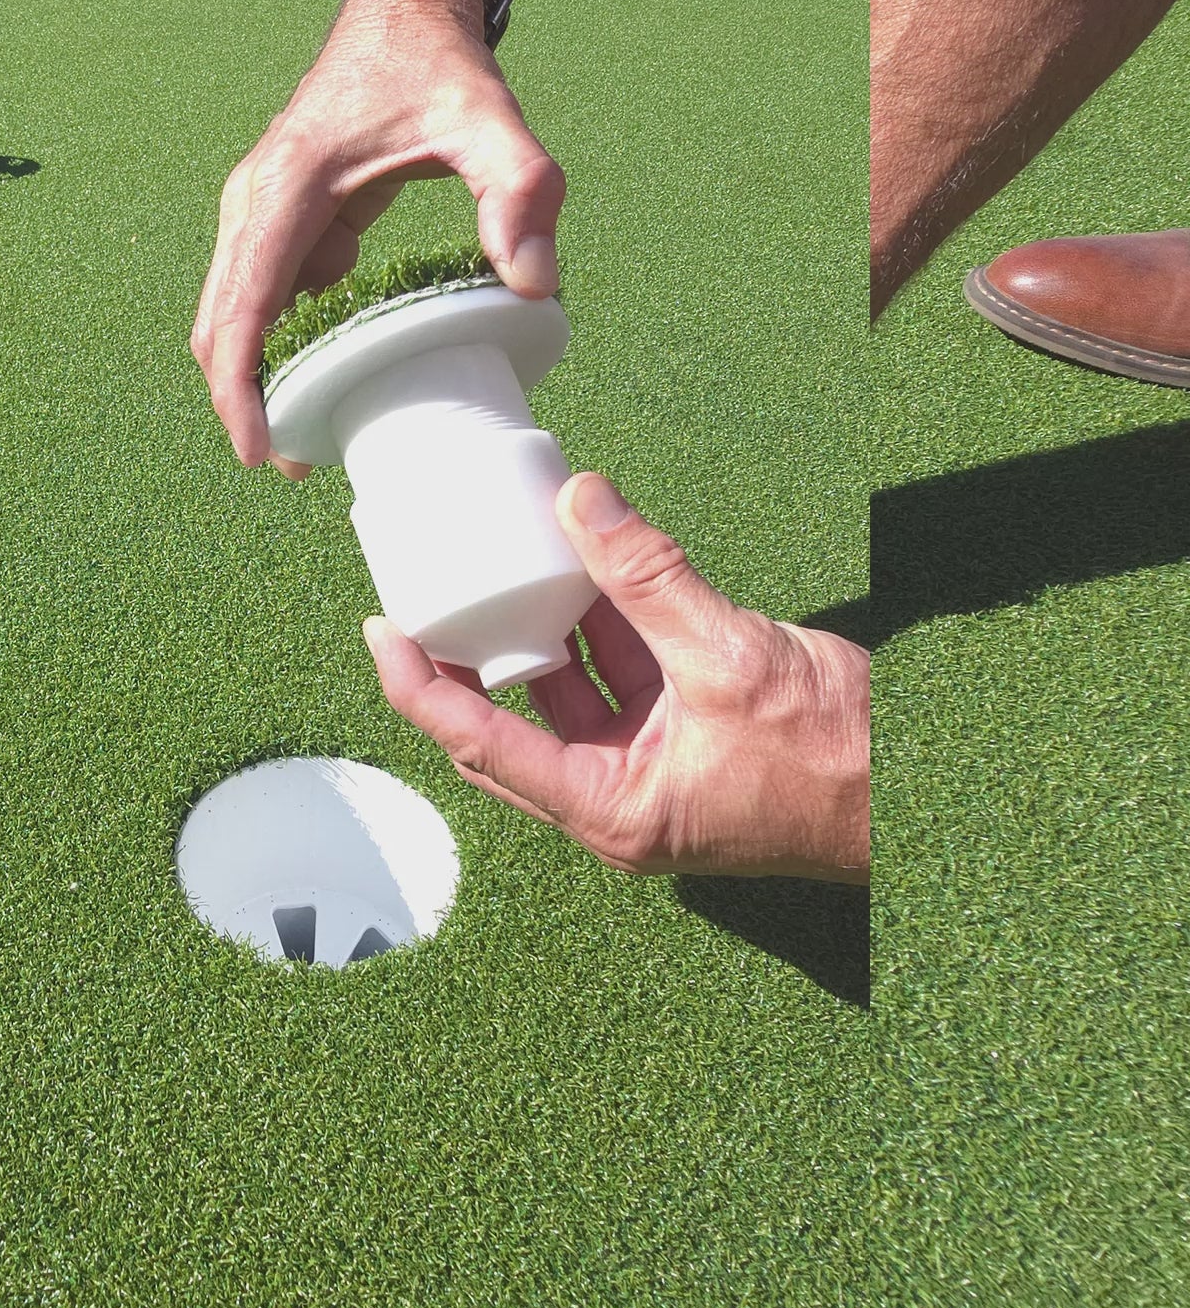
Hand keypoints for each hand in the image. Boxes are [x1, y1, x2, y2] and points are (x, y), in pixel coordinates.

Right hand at [191, 0, 566, 476]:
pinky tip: (328, 375)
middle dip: (244, 400)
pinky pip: (261, 295)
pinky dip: (279, 342)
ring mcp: (257, 209)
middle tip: (293, 466)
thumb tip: (535, 283)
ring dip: (256, 375)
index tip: (261, 453)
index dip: (241, 390)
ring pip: (230, 313)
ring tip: (308, 435)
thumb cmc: (440, 66)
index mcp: (289, 186)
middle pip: (219, 325)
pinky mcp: (276, 217)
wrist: (404, 8)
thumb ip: (520, 191)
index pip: (243, 309)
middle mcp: (253, 201)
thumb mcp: (492, 122)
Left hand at [364, 473, 870, 882]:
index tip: (381, 630)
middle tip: (424, 596)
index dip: (420, 685)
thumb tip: (580, 498)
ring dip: (538, 632)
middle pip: (507, 727)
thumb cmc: (838, 763)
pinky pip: (621, 681)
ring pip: (566, 697)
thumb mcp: (728, 654)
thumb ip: (649, 576)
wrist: (926, 794)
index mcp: (608, 809)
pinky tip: (584, 567)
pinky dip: (601, 627)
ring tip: (497, 565)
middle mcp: (616, 799)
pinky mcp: (684, 742)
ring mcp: (650, 772)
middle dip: (466, 661)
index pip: (480, 743)